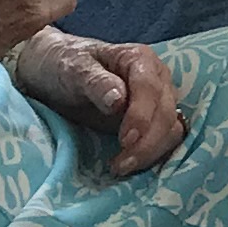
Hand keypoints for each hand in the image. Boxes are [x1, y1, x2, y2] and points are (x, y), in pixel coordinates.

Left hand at [10, 32, 186, 176]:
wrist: (57, 72)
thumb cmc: (66, 65)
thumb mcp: (74, 69)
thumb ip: (96, 82)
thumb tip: (118, 101)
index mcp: (140, 59)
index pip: (150, 89)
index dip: (141, 116)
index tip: (125, 140)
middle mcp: (157, 79)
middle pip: (165, 113)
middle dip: (147, 142)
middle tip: (120, 163)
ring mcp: (158, 101)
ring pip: (171, 129)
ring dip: (151, 152)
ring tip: (122, 167)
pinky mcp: (153, 121)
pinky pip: (165, 140)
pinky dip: (153, 155)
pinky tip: (131, 165)